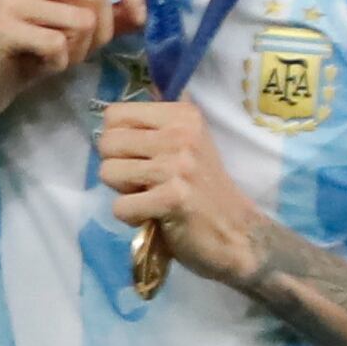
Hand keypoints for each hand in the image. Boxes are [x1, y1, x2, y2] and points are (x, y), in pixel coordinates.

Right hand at [0, 0, 140, 131]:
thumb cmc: (24, 54)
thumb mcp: (71, 32)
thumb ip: (105, 18)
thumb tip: (142, 9)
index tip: (141, 18)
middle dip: (103, 30)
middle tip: (81, 50)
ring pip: (82, 19)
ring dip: (80, 50)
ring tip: (57, 57)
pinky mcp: (2, 27)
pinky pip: (58, 44)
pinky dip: (59, 63)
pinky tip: (40, 65)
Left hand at [97, 93, 271, 288]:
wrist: (239, 233)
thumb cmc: (203, 188)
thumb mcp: (186, 143)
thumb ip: (153, 126)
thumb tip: (111, 112)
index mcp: (183, 115)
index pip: (113, 115)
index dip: (116, 140)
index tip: (139, 157)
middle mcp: (182, 134)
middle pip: (107, 143)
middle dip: (116, 166)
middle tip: (144, 182)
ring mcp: (178, 166)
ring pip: (108, 172)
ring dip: (123, 193)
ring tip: (151, 197)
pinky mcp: (173, 198)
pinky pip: (120, 206)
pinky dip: (130, 216)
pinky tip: (154, 216)